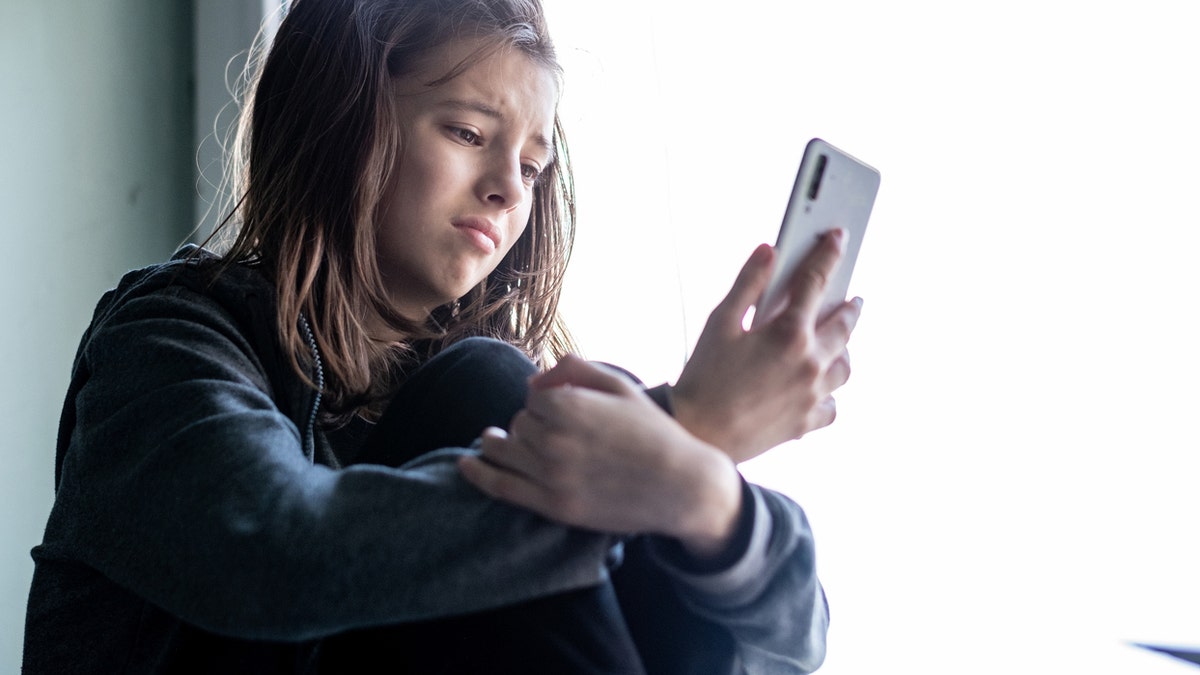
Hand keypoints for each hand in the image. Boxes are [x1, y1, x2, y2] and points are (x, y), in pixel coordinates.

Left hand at [459, 355, 742, 558]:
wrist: (681, 485)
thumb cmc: (654, 432)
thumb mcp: (621, 386)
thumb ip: (575, 370)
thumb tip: (535, 379)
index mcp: (569, 405)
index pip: (531, 397)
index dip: (545, 401)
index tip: (560, 408)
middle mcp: (554, 440)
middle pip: (518, 424)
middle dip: (530, 424)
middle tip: (551, 430)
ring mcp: (551, 475)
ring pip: (505, 451)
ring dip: (501, 443)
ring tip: (497, 440)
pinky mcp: (554, 506)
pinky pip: (501, 487)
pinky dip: (478, 474)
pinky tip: (465, 464)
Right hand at [672, 230, 862, 462]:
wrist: (697, 433)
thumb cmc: (702, 377)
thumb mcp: (719, 322)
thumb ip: (748, 283)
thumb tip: (769, 251)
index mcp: (788, 333)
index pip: (817, 282)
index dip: (828, 255)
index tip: (838, 239)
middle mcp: (809, 363)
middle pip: (844, 325)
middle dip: (849, 306)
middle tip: (852, 298)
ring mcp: (811, 395)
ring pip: (844, 366)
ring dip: (844, 349)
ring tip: (838, 341)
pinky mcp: (806, 422)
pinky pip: (832, 405)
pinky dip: (829, 393)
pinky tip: (819, 386)